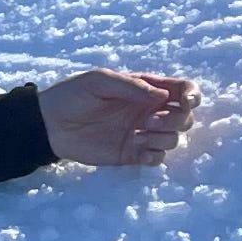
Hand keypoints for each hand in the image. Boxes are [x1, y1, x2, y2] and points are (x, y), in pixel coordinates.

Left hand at [40, 68, 195, 167]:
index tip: (186, 101)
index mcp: (145, 89)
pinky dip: (154, 155)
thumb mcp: (98, 81)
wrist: (49, 125)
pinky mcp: (131, 154)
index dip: (192, 95)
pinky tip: (136, 148)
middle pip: (184, 117)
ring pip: (174, 139)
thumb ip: (131, 86)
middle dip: (176, 119)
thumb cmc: (73, 95)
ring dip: (164, 138)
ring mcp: (142, 134)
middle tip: (149, 121)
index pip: (182, 90)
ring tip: (137, 134)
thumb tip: (162, 95)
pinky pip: (157, 159)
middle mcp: (148, 111)